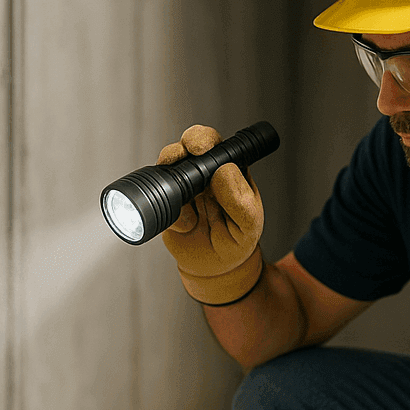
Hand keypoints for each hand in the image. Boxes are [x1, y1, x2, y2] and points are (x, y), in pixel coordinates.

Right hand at [158, 124, 264, 303]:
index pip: (216, 145)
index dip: (205, 140)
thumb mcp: (248, 223)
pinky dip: (173, 214)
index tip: (202, 148)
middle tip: (182, 154)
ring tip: (184, 197)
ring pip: (169, 169)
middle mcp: (204, 175)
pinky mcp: (169, 208)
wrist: (218, 269)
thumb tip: (225, 171)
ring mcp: (184, 190)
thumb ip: (239, 199)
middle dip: (182, 146)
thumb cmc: (238, 240)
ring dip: (170, 172)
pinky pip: (160, 203)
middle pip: (188, 147)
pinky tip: (188, 226)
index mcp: (227, 171)